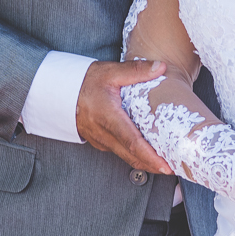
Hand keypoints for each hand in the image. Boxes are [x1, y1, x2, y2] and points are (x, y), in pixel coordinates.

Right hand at [76, 60, 172, 175]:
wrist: (60, 91)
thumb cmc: (85, 82)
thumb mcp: (110, 72)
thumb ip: (136, 70)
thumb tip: (161, 67)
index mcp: (108, 116)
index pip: (131, 141)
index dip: (149, 155)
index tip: (165, 165)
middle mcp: (103, 132)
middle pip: (131, 156)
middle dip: (153, 165)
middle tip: (174, 168)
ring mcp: (100, 140)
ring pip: (126, 157)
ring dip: (145, 162)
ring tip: (166, 163)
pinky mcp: (99, 142)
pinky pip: (119, 152)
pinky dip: (134, 156)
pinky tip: (147, 152)